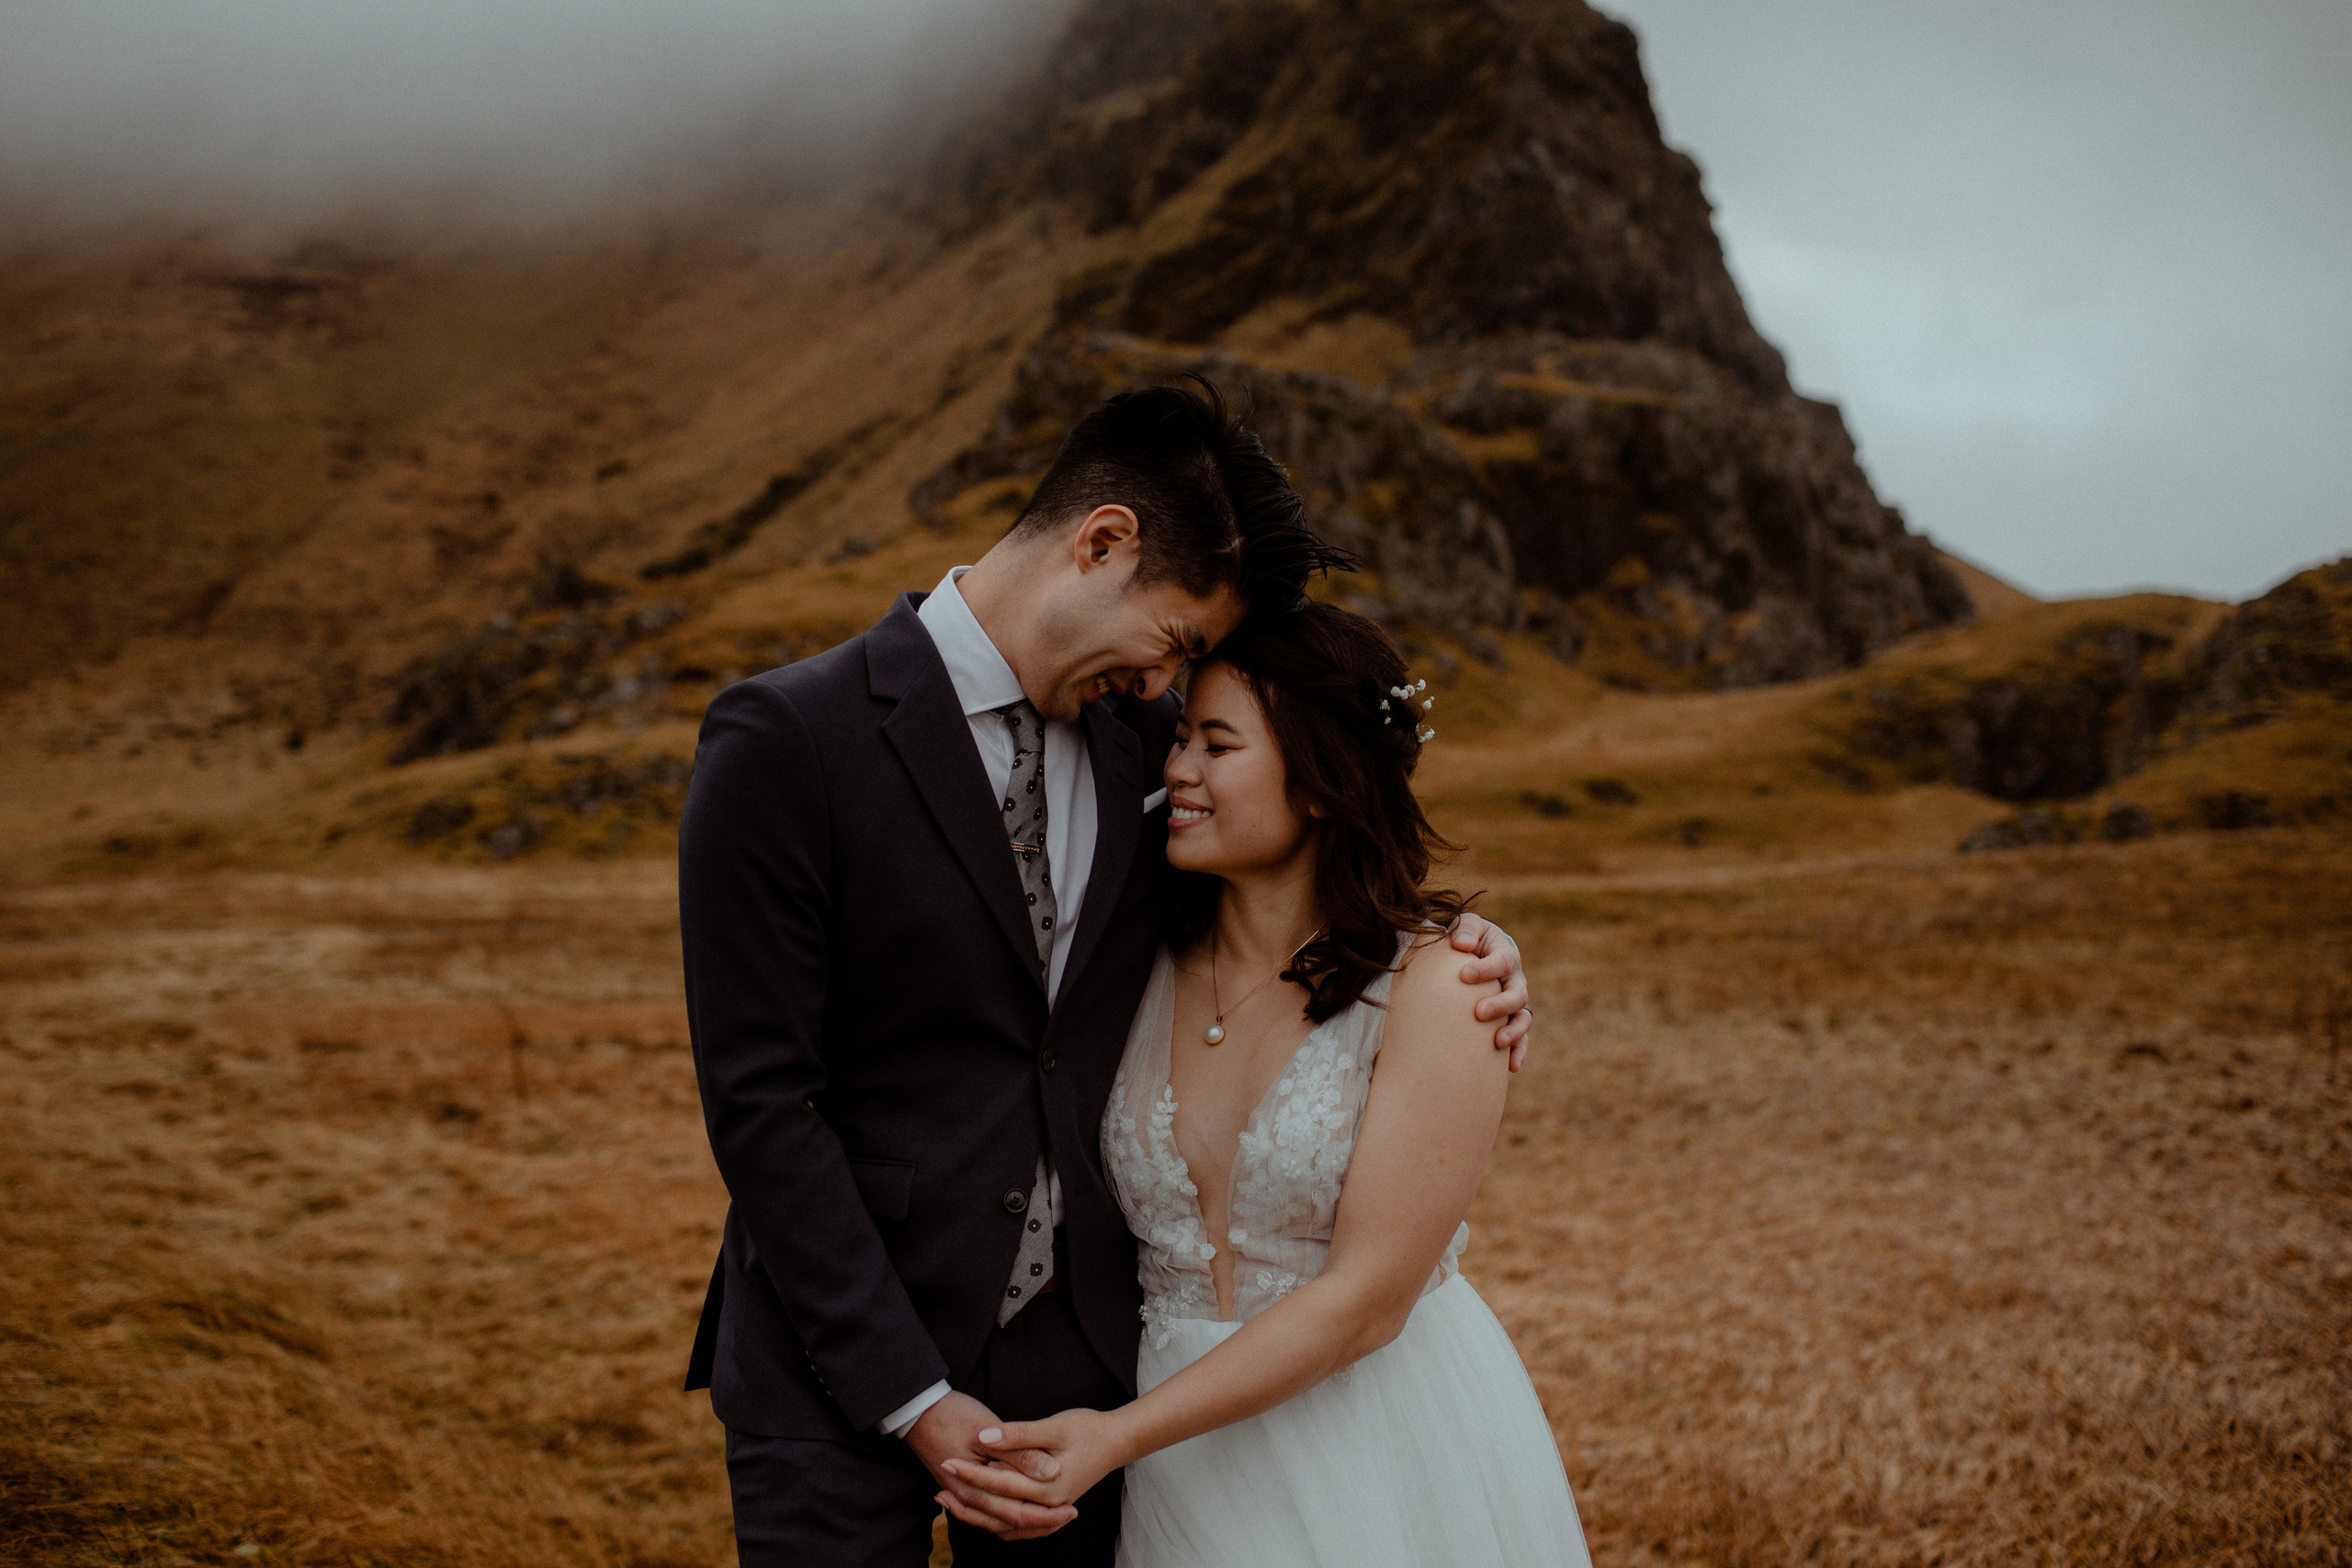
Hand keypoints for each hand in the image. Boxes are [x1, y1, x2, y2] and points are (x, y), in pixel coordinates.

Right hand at [906, 1392, 1074, 1539]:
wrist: (916, 1409)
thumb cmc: (951, 1416)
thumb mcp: (988, 1432)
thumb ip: (1020, 1454)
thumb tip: (1052, 1473)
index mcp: (975, 1489)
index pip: (1016, 1514)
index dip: (1046, 1516)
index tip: (1072, 1510)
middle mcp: (967, 1498)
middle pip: (1008, 1524)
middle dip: (1040, 1524)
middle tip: (1070, 1515)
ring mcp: (961, 1493)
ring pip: (996, 1520)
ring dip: (1024, 1522)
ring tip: (1052, 1517)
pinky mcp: (960, 1484)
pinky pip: (987, 1509)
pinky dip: (1007, 1513)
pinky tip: (1020, 1504)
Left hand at [941, 1410, 1125, 1518]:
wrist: (1116, 1442)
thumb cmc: (1087, 1429)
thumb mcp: (1054, 1426)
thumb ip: (1019, 1435)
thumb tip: (986, 1438)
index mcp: (1048, 1487)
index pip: (1001, 1484)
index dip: (972, 1472)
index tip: (948, 1460)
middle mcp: (1048, 1506)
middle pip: (999, 1512)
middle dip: (967, 1499)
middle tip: (939, 1484)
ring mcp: (1049, 1511)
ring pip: (1006, 1524)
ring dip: (977, 1515)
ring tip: (951, 1501)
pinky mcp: (1049, 1509)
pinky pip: (1018, 1525)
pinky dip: (996, 1521)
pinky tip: (980, 1510)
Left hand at [1447, 911, 1530, 1070]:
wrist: (1472, 953)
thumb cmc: (1466, 939)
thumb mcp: (1466, 926)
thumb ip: (1464, 930)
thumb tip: (1460, 944)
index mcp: (1505, 954)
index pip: (1502, 961)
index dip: (1485, 969)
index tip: (1464, 975)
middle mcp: (1515, 980)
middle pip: (1517, 994)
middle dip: (1500, 1004)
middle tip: (1479, 1012)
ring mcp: (1515, 1003)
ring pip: (1523, 1019)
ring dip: (1513, 1031)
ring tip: (1496, 1042)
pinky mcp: (1510, 1021)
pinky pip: (1521, 1039)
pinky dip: (1518, 1052)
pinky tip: (1510, 1067)